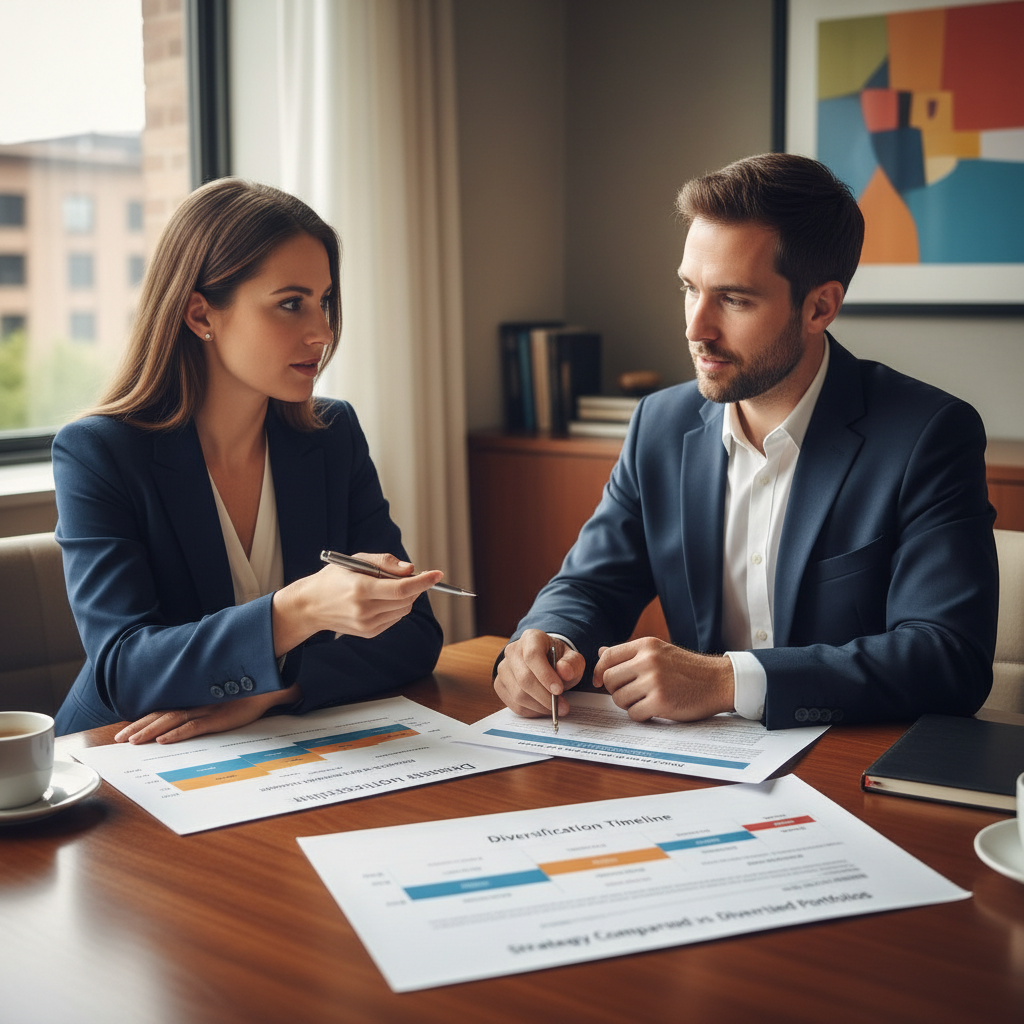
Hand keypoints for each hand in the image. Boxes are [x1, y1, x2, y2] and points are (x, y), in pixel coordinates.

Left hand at [114, 684, 301, 744]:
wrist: (270, 686)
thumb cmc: (249, 694)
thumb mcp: (228, 701)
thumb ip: (216, 705)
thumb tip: (212, 710)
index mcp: (197, 700)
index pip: (166, 709)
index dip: (146, 718)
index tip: (127, 727)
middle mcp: (198, 704)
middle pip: (162, 714)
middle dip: (139, 726)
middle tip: (119, 738)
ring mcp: (207, 710)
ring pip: (171, 720)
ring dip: (150, 731)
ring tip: (132, 741)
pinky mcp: (219, 718)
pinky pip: (193, 726)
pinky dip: (177, 732)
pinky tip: (162, 740)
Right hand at [271, 552, 442, 655]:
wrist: (310, 606)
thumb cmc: (334, 578)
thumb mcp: (355, 560)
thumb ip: (385, 562)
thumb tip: (411, 569)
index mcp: (361, 589)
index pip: (402, 588)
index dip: (424, 581)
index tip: (438, 574)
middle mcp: (364, 610)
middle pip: (407, 600)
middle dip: (414, 586)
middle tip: (404, 576)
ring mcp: (367, 625)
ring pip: (404, 610)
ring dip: (405, 597)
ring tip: (386, 587)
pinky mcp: (369, 633)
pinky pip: (395, 618)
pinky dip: (396, 607)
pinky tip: (380, 600)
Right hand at [494, 629, 585, 717]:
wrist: (546, 663)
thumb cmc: (559, 661)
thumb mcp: (572, 659)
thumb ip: (572, 663)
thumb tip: (564, 671)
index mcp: (531, 638)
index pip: (532, 655)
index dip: (545, 675)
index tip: (559, 690)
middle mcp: (512, 651)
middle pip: (524, 678)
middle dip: (545, 697)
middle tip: (563, 707)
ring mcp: (503, 668)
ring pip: (518, 694)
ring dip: (540, 706)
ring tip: (555, 708)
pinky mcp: (500, 685)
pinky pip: (514, 704)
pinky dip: (531, 711)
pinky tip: (543, 708)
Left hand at [593, 638, 733, 721]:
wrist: (719, 681)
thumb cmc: (688, 668)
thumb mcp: (660, 652)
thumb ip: (631, 654)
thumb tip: (600, 652)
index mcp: (646, 645)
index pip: (608, 656)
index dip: (600, 671)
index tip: (601, 682)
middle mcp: (647, 660)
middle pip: (609, 679)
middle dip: (616, 690)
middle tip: (632, 693)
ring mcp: (654, 681)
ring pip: (619, 698)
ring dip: (629, 704)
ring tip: (646, 700)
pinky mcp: (660, 701)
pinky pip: (634, 713)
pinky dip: (641, 715)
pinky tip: (654, 710)